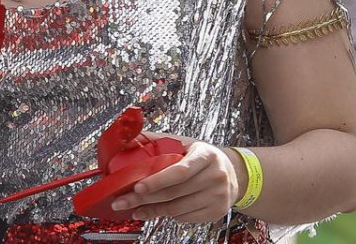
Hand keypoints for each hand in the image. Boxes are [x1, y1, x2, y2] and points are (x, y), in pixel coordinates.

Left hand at [110, 133, 243, 223]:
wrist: (233, 174)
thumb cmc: (203, 157)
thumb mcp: (187, 144)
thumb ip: (160, 141)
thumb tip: (131, 137)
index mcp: (206, 155)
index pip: (180, 171)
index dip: (157, 181)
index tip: (137, 187)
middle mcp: (215, 176)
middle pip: (174, 193)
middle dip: (144, 199)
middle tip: (122, 202)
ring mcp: (218, 197)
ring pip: (177, 209)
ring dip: (152, 210)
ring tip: (135, 209)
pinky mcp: (216, 212)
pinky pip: (185, 218)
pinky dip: (168, 216)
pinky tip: (157, 210)